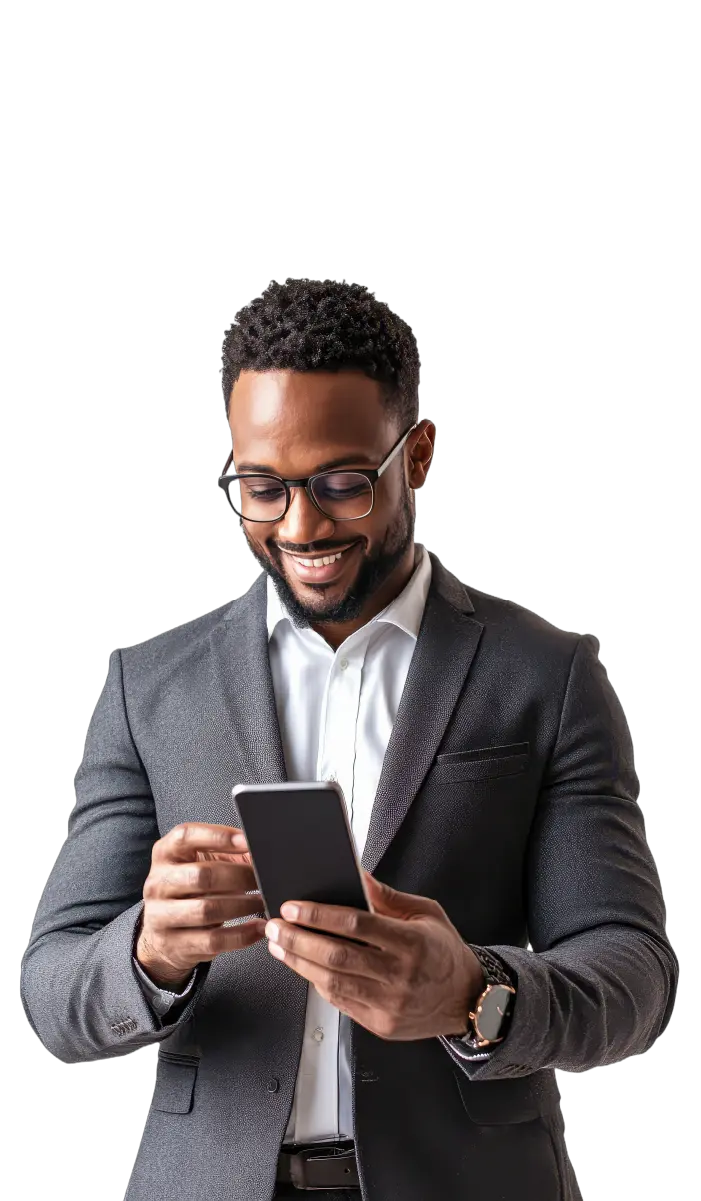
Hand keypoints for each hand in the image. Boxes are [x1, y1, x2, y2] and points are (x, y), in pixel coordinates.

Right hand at [136, 823, 265, 988]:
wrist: (162, 935)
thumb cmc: (190, 891)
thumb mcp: (202, 865)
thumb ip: (229, 854)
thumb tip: (261, 852)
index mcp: (164, 854)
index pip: (185, 836)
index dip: (218, 835)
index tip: (246, 840)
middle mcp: (158, 883)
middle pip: (201, 875)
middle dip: (239, 876)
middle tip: (262, 879)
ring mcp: (160, 916)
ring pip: (207, 910)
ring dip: (242, 906)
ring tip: (262, 902)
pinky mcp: (172, 945)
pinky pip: (212, 940)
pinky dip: (241, 935)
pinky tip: (257, 928)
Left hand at [263, 873, 484, 1040]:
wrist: (468, 1000)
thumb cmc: (445, 952)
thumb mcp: (426, 913)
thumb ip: (387, 896)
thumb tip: (356, 875)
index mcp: (411, 942)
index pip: (356, 925)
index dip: (319, 915)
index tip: (293, 907)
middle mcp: (399, 975)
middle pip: (337, 956)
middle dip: (298, 939)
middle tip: (275, 926)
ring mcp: (388, 1003)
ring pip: (332, 983)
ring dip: (299, 963)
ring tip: (279, 945)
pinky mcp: (380, 1024)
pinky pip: (340, 1003)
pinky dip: (318, 983)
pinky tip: (304, 967)